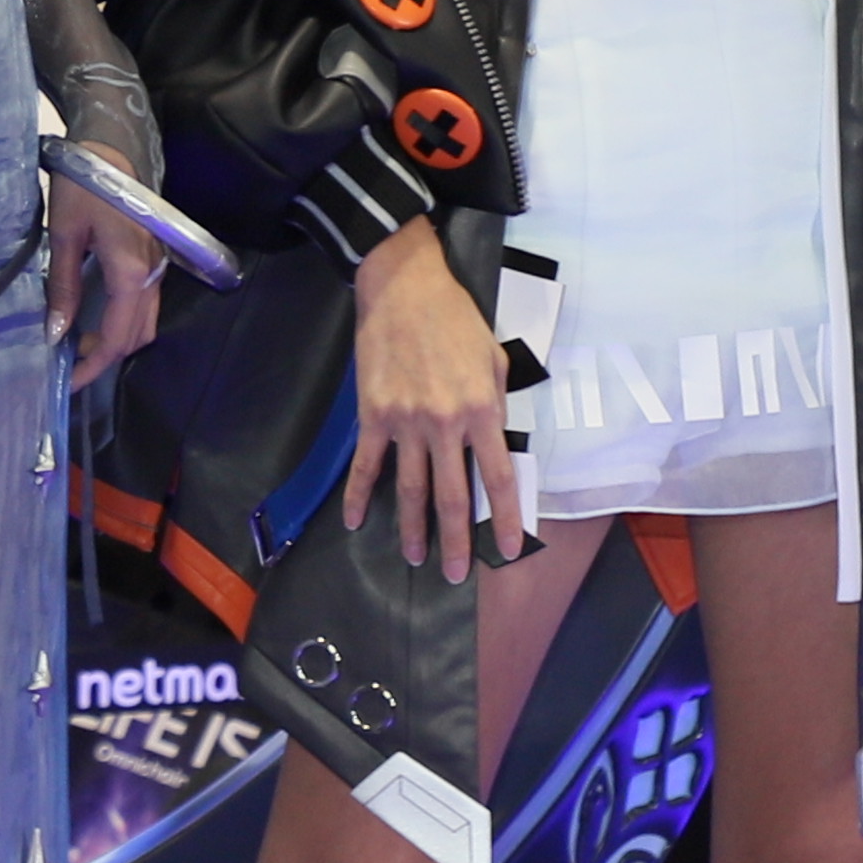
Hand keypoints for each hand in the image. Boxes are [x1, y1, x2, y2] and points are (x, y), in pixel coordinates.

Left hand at [46, 175, 165, 383]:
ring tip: (78, 342)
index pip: (116, 338)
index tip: (68, 381)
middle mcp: (152, 275)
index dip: (92, 366)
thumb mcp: (63, 235)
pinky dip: (122, 321)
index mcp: (130, 273)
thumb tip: (56, 333)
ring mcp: (157, 266)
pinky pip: (144, 303)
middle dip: (104, 357)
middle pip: (136, 336)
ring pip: (145, 322)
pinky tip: (94, 317)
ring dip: (116, 339)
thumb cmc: (84, 184)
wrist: (112, 146)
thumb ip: (63, 288)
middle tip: (68, 363)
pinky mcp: (153, 258)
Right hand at [347, 216, 516, 577]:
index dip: (503, 518)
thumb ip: (496, 400)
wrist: (403, 288)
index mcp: (482, 411)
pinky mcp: (373, 416)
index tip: (506, 550)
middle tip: (455, 574)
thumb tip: (493, 433)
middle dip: (455, 541)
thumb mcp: (493, 356)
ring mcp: (405, 423)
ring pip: (410, 489)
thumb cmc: (455, 318)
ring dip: (413, 528)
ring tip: (415, 557)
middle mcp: (445, 425)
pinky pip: (367, 465)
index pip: (497, 478)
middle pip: (452, 496)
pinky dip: (360, 496)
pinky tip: (356, 521)